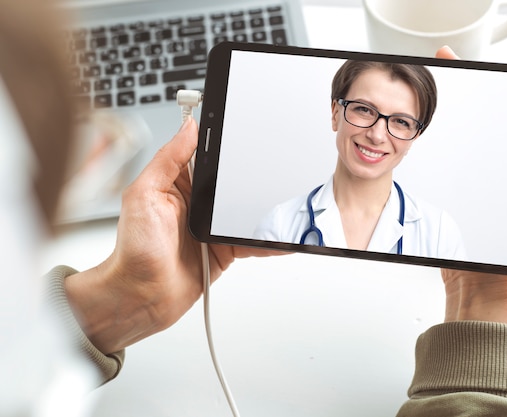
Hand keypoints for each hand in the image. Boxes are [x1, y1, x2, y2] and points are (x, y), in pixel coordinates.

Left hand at [65, 118, 277, 354]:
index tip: (241, 130)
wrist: (142, 296)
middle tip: (270, 167)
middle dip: (250, 175)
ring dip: (263, 207)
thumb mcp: (144, 194)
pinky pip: (252, 240)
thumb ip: (168, 160)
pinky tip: (281, 236)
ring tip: (282, 198)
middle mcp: (198, 203)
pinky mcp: (225, 248)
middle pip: (232, 181)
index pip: (205, 154)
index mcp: (177, 183)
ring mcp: (214, 226)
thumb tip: (188, 127)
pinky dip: (269, 240)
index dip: (222, 142)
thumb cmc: (134, 250)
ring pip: (247, 210)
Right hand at [435, 46, 506, 326]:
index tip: (477, 66)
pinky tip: (424, 136)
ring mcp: (481, 175)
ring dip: (446, 112)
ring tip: (432, 92)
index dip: (499, 83)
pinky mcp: (460, 188)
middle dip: (465, 86)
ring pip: (464, 134)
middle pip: (486, 115)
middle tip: (447, 65)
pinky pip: (449, 158)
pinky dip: (435, 143)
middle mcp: (504, 164)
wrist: (482, 281)